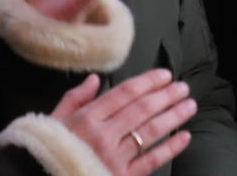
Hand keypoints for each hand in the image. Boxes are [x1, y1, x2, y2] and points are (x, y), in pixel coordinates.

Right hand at [51, 69, 193, 175]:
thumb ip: (75, 98)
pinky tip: (184, 137)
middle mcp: (102, 136)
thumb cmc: (47, 150)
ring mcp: (113, 158)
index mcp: (86, 118)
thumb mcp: (54, 120)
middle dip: (166, 96)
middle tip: (183, 87)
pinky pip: (150, 161)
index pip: (124, 94)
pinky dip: (169, 148)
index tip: (165, 75)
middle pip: (141, 110)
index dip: (147, 82)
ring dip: (173, 117)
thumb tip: (96, 79)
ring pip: (150, 133)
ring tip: (189, 106)